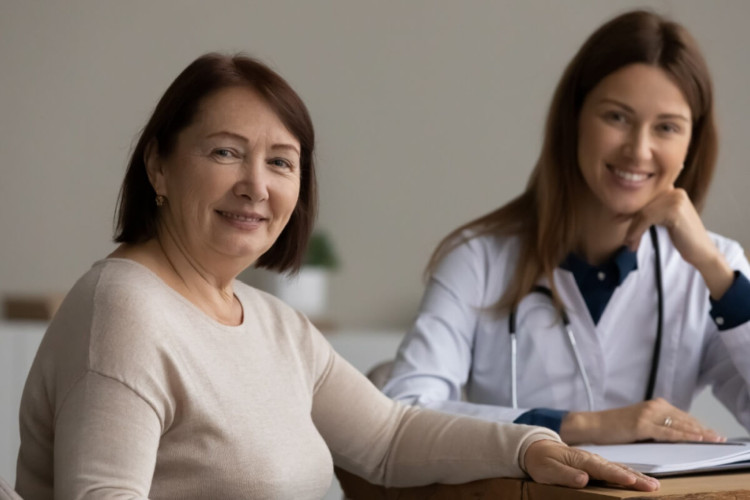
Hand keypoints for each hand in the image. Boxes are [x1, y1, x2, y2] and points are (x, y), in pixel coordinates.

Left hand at [524, 439, 658, 490]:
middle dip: (637, 477)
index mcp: (581, 460)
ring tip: (654, 484)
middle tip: (654, 486)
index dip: (618, 476)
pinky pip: (615, 470)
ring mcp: (595, 461)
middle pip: (617, 468)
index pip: (603, 469)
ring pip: (619, 468)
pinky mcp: (596, 465)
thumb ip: (565, 474)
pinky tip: (639, 480)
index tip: (634, 481)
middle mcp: (592, 459)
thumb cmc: (542, 460)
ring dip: (637, 476)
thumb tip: (584, 478)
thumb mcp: (548, 470)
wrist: (537, 448)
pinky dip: (629, 474)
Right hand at [559, 398, 725, 444]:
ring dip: (698, 432)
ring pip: (679, 424)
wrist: (592, 425)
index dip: (698, 424)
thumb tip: (676, 434)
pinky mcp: (641, 425)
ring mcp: (647, 415)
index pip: (682, 416)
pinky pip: (667, 432)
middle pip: (684, 419)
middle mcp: (653, 407)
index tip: (712, 433)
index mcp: (653, 405)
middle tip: (719, 437)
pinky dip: (683, 435)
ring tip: (713, 439)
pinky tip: (695, 438)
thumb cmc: (614, 427)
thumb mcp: (639, 423)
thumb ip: (657, 425)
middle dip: (703, 429)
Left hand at [624, 187, 733, 298]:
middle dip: (631, 222)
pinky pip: (646, 218)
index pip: (645, 197)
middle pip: (642, 204)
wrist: (702, 253)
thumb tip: (622, 212)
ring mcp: (676, 199)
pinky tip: (633, 244)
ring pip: (642, 212)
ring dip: (632, 230)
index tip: (620, 222)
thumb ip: (650, 212)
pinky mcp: (674, 210)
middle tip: (626, 240)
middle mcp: (675, 191)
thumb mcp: (663, 221)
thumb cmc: (682, 238)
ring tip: (629, 244)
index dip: (630, 210)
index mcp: (673, 191)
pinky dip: (637, 232)